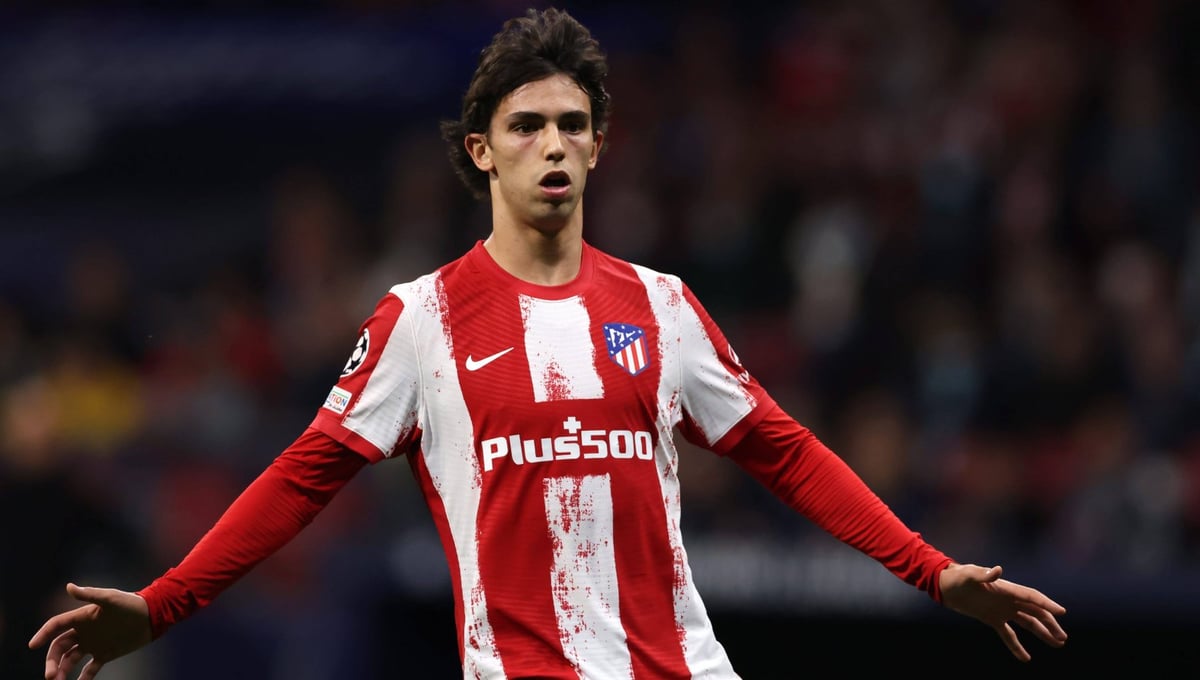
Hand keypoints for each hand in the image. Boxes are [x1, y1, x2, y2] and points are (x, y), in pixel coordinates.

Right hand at [28, 583, 152, 679]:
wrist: (152, 616)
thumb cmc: (131, 604)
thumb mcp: (110, 598)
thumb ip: (90, 594)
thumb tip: (69, 586)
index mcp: (82, 617)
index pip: (56, 625)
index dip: (43, 634)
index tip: (32, 645)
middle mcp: (84, 631)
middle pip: (59, 647)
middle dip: (52, 661)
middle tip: (50, 676)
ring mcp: (93, 643)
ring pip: (70, 659)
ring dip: (62, 671)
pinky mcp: (105, 654)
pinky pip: (89, 669)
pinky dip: (82, 678)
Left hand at [939, 563, 1066, 661]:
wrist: (946, 586)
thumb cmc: (958, 576)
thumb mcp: (969, 575)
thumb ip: (983, 574)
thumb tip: (997, 570)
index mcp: (1007, 589)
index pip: (1031, 597)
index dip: (1046, 604)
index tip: (1061, 612)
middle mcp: (1008, 600)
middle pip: (1035, 612)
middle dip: (1050, 624)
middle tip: (1062, 637)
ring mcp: (1002, 610)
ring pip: (1028, 623)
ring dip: (1042, 633)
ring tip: (1057, 644)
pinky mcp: (993, 619)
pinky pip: (1008, 635)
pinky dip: (1016, 646)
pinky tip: (1026, 658)